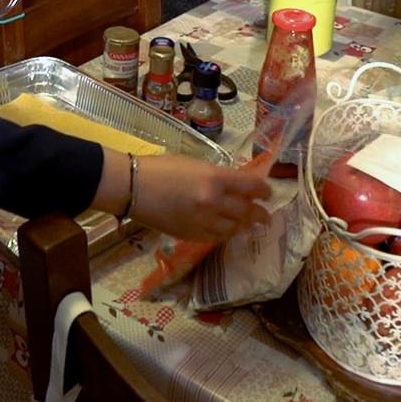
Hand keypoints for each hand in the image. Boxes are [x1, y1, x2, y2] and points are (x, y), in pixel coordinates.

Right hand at [94, 151, 272, 241]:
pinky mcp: (191, 235)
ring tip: (249, 225)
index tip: (268, 193)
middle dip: (260, 214)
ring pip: (234, 228)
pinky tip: (227, 231)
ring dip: (243, 226)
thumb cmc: (161, 168)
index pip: (253, 187)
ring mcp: (203, 221)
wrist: (132, 188)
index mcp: (215, 178)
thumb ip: (218, 176)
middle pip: (248, 212)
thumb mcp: (195, 164)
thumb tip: (236, 185)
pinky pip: (217, 238)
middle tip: (265, 216)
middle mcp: (213, 202)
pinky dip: (225, 234)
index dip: (264, 191)